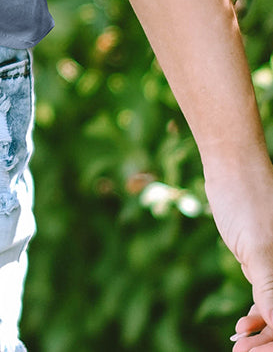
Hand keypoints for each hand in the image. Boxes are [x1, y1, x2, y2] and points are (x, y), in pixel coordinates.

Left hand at [205, 161, 272, 346]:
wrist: (231, 165)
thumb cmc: (247, 199)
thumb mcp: (259, 247)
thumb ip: (272, 290)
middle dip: (270, 341)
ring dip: (263, 334)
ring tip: (239, 344)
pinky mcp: (265, 262)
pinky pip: (269, 298)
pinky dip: (259, 316)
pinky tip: (242, 326)